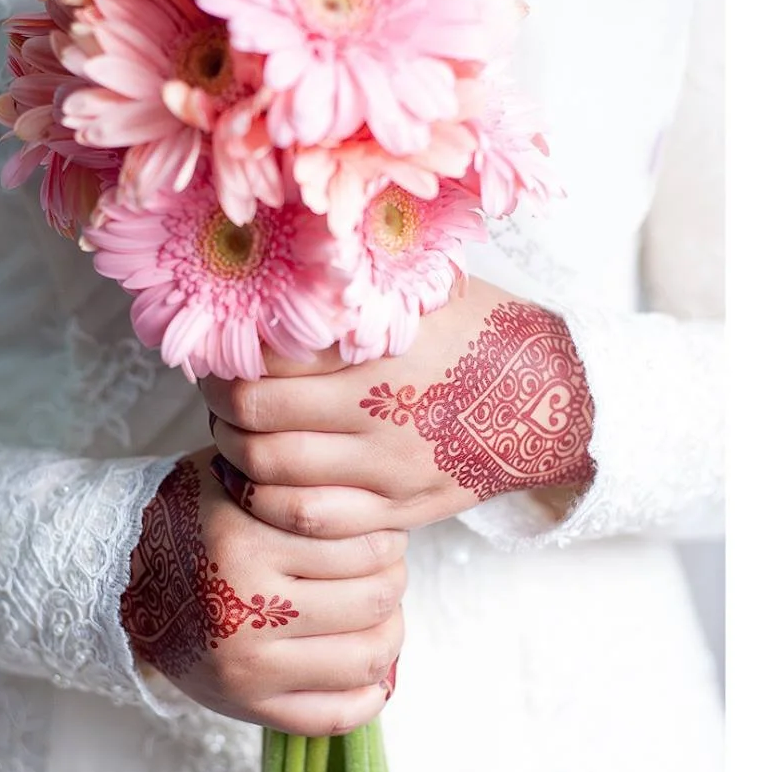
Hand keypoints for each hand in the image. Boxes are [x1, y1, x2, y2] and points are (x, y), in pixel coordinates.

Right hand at [123, 448, 403, 736]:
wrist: (121, 578)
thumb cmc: (191, 520)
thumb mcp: (232, 479)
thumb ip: (298, 482)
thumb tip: (382, 495)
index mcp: (240, 543)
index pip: (363, 546)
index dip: (386, 539)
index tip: (379, 534)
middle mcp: (241, 608)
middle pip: (374, 599)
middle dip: (391, 580)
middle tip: (381, 570)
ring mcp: (245, 667)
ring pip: (367, 658)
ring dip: (389, 633)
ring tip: (374, 613)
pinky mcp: (246, 706)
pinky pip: (336, 715)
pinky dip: (370, 695)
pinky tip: (367, 669)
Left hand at [199, 283, 595, 538]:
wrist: (558, 402)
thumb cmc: (483, 335)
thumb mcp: (428, 292)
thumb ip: (360, 281)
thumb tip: (279, 250)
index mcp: (385, 347)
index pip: (270, 352)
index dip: (226, 350)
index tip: (215, 345)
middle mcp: (384, 411)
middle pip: (255, 413)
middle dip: (218, 401)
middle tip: (214, 389)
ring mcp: (390, 469)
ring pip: (271, 472)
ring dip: (233, 451)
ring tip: (229, 432)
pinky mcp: (399, 511)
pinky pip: (310, 521)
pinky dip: (267, 504)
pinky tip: (257, 483)